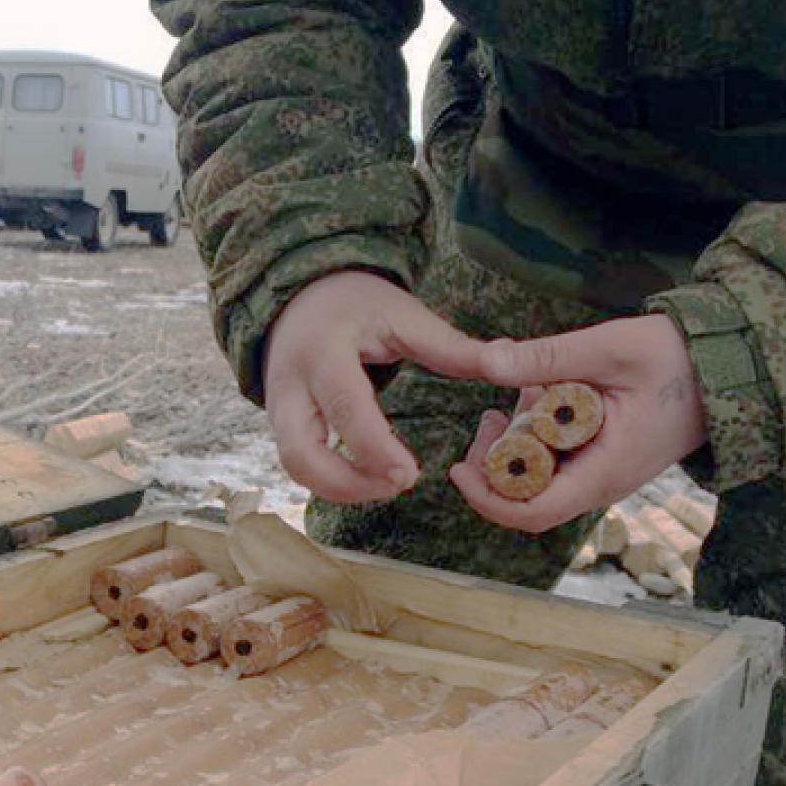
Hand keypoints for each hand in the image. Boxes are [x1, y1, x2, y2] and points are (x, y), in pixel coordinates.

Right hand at [263, 272, 486, 501]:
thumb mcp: (402, 314)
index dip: (374, 449)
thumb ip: (450, 346)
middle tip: (397, 486)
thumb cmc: (356, 304)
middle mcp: (289, 385)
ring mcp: (277, 410)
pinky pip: (299, 464)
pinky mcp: (279, 425)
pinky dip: (332, 479)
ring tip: (388, 484)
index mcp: (323, 351)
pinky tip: (369, 477)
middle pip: (301, 455)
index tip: (409, 476)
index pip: (345, 409)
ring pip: (296, 468)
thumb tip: (508, 362)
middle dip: (347, 484)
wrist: (299, 297)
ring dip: (340, 488)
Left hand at [434, 315, 706, 531]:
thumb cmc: (678, 358)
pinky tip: (539, 395)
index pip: (533, 512)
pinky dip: (539, 434)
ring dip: (517, 445)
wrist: (732, 367)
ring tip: (514, 399)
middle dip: (495, 464)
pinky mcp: (605, 458)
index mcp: (605, 471)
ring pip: (542, 477)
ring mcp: (604, 473)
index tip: (459, 468)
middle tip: (487, 418)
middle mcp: (602, 483)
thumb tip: (487, 361)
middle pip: (528, 498)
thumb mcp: (610, 347)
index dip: (487, 498)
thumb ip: (548, 356)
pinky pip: (560, 460)